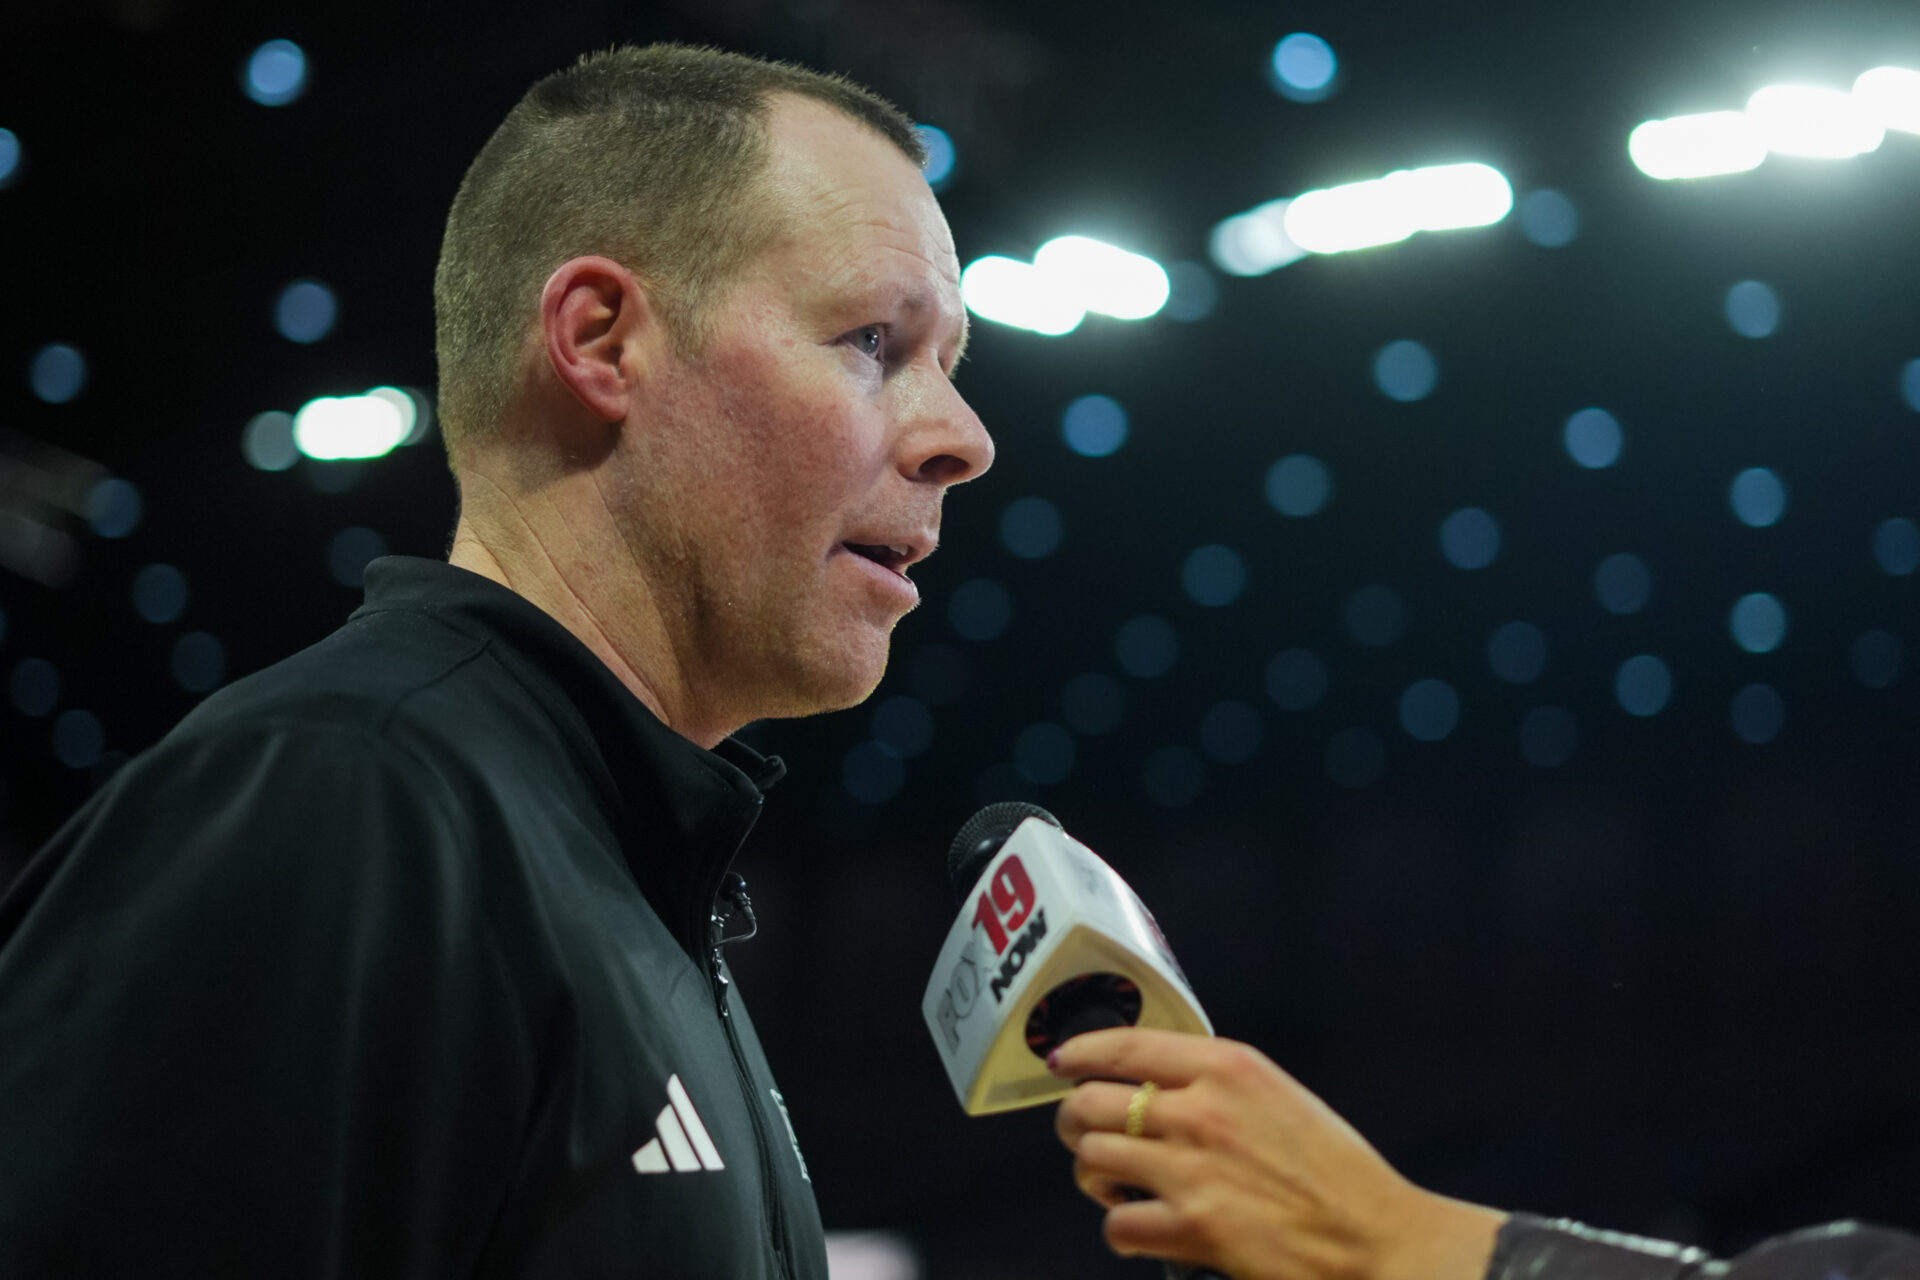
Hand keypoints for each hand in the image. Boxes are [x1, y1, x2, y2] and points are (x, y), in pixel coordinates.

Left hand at [1049, 1027, 1504, 1279]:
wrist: (1377, 1239)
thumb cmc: (1336, 1172)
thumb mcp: (1279, 1097)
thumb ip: (1218, 1085)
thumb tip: (1158, 1087)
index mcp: (1228, 1068)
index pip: (1126, 1045)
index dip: (1080, 1053)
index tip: (1060, 1061)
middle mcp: (1201, 1111)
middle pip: (1091, 1102)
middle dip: (1074, 1121)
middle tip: (1082, 1135)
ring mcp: (1191, 1171)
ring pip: (1093, 1158)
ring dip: (1092, 1174)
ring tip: (1112, 1183)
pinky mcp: (1191, 1229)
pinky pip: (1117, 1222)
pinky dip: (1121, 1228)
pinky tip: (1140, 1226)